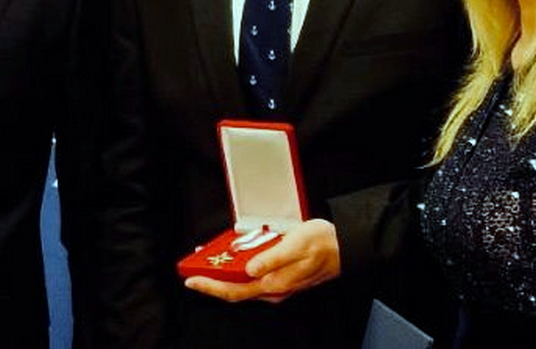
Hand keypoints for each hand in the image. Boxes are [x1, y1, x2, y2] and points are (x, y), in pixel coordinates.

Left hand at [183, 218, 340, 302]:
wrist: (344, 246)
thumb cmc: (323, 244)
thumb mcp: (295, 245)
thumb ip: (272, 258)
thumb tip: (250, 268)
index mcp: (274, 284)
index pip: (234, 291)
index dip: (210, 287)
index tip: (192, 280)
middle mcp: (273, 288)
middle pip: (234, 289)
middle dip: (213, 279)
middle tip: (195, 266)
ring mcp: (276, 284)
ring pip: (242, 282)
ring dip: (225, 272)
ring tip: (210, 258)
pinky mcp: (279, 277)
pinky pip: (252, 275)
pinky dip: (239, 267)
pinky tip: (235, 255)